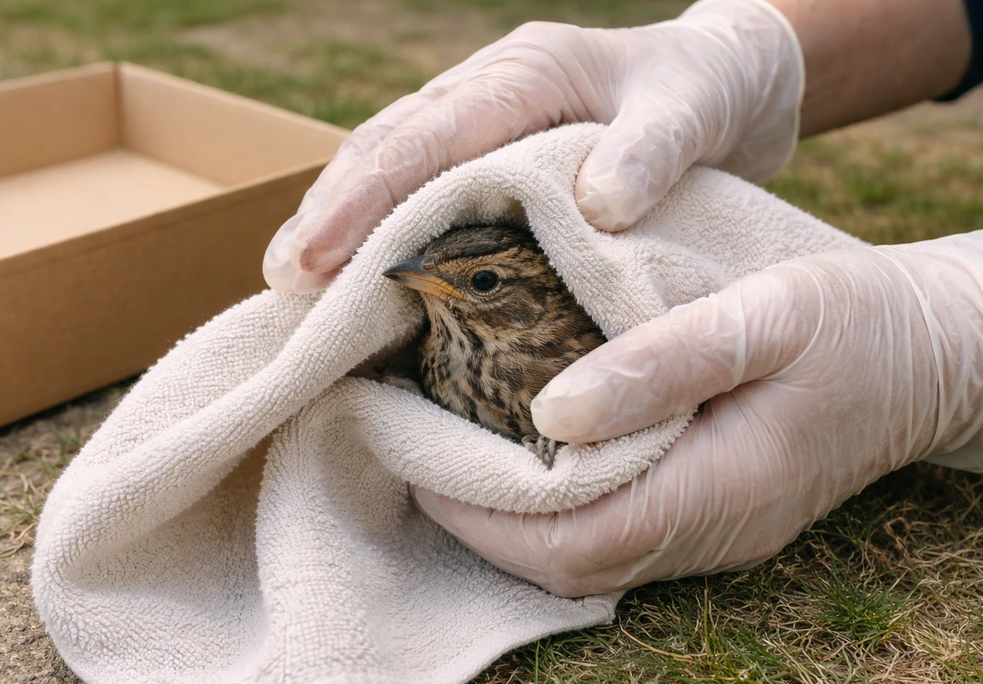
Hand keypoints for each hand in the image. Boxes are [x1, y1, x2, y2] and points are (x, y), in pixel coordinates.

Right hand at [263, 0, 802, 292]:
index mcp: (526, 75)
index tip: (318, 256)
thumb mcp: (693, 112)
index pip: (427, 136)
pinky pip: (419, 184)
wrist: (725, 82)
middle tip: (282, 281)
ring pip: (389, 163)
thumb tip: (597, 206)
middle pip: (386, 146)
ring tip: (292, 284)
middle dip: (329, 211)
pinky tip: (353, 271)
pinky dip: (380, 226)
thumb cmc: (705, 95)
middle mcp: (488, 90)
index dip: (367, 197)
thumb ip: (652, 150)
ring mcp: (481, 119)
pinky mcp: (488, 153)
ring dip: (338, 219)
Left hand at [414, 233, 982, 597]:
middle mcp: (711, 531)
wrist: (932, 353)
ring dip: (511, 518)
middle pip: (569, 564)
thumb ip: (664, 363)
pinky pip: (615, 530)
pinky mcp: (712, 510)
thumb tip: (552, 412)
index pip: (573, 544)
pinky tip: (526, 453)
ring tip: (452, 447)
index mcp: (723, 488)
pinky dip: (555, 505)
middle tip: (416, 448)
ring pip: (588, 557)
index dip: (483, 515)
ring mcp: (714, 531)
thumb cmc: (855, 322)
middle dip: (479, 521)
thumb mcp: (768, 315)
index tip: (418, 456)